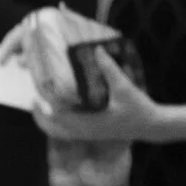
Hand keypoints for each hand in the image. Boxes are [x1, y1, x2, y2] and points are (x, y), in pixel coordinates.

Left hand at [39, 63, 167, 146]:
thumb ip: (110, 70)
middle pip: (53, 129)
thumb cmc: (139, 109)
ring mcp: (88, 135)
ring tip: (42, 104)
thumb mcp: (125, 88)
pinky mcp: (93, 133)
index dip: (46, 107)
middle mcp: (85, 132)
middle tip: (34, 99)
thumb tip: (98, 51)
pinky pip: (68, 132)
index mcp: (90, 124)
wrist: (152, 126)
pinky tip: (59, 109)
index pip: (59, 118)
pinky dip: (59, 123)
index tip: (38, 93)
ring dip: (48, 120)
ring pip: (59, 132)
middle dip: (40, 116)